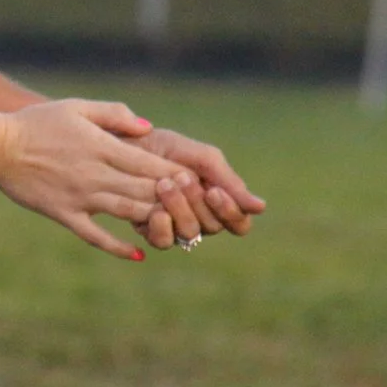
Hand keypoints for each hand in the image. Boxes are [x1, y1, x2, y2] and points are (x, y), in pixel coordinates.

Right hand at [0, 100, 195, 260]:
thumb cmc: (37, 123)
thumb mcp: (76, 107)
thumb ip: (114, 114)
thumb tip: (148, 127)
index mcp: (100, 147)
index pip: (148, 163)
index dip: (174, 173)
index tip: (195, 179)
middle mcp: (95, 174)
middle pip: (144, 190)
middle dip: (172, 198)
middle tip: (195, 206)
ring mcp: (80, 197)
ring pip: (127, 212)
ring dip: (154, 219)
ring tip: (176, 225)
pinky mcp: (65, 215)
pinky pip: (95, 236)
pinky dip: (118, 247)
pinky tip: (138, 255)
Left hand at [130, 126, 265, 244]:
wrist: (125, 144)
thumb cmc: (166, 148)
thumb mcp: (201, 157)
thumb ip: (229, 181)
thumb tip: (261, 208)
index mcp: (218, 202)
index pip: (239, 223)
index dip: (231, 213)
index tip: (214, 191)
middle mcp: (200, 219)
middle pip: (214, 227)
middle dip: (198, 202)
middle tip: (181, 177)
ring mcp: (175, 227)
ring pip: (190, 233)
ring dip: (179, 208)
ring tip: (164, 184)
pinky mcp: (150, 231)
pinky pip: (164, 241)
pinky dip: (161, 225)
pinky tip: (155, 209)